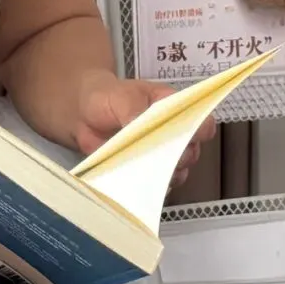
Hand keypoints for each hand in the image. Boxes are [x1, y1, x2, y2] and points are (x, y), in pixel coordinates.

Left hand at [74, 75, 215, 191]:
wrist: (84, 114)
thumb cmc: (108, 98)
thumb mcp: (120, 97)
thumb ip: (133, 111)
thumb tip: (141, 126)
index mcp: (173, 108)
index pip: (200, 120)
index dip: (199, 131)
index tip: (186, 138)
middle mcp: (173, 132)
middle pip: (192, 151)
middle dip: (179, 157)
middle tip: (159, 156)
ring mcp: (161, 153)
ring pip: (179, 171)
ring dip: (166, 174)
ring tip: (146, 169)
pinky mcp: (147, 170)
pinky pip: (159, 184)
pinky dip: (151, 185)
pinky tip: (139, 181)